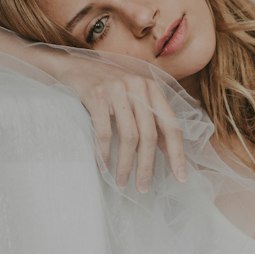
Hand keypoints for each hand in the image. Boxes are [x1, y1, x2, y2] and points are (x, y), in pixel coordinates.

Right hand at [50, 53, 187, 191]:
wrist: (74, 66)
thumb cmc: (108, 86)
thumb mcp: (135, 96)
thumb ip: (152, 118)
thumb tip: (169, 152)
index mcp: (152, 88)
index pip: (171, 124)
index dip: (177, 153)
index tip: (181, 177)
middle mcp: (138, 86)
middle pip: (150, 134)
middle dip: (147, 165)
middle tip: (143, 187)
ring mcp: (117, 89)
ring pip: (128, 136)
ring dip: (125, 164)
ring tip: (122, 181)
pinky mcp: (96, 95)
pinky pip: (104, 131)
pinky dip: (104, 152)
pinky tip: (104, 166)